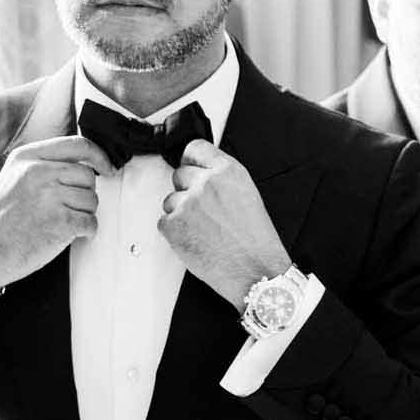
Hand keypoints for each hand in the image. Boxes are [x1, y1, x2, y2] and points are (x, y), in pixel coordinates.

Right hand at [0, 135, 113, 289]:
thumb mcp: (13, 178)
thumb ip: (43, 166)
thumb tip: (81, 165)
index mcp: (27, 158)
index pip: (77, 145)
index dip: (98, 156)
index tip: (106, 167)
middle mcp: (39, 173)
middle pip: (88, 175)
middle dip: (84, 194)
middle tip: (67, 208)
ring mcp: (51, 197)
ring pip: (92, 200)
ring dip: (84, 214)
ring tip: (60, 221)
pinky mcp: (61, 221)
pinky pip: (91, 223)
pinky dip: (86, 231)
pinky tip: (69, 234)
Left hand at [159, 140, 292, 307]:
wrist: (254, 270)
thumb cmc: (256, 241)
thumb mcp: (248, 195)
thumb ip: (223, 179)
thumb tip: (203, 175)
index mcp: (229, 172)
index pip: (196, 148)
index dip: (193, 161)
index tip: (192, 167)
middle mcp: (206, 184)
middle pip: (180, 174)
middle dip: (187, 190)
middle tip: (203, 211)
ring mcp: (187, 204)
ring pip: (170, 200)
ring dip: (180, 213)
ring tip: (203, 230)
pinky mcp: (172, 225)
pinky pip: (164, 221)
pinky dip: (175, 232)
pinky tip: (196, 240)